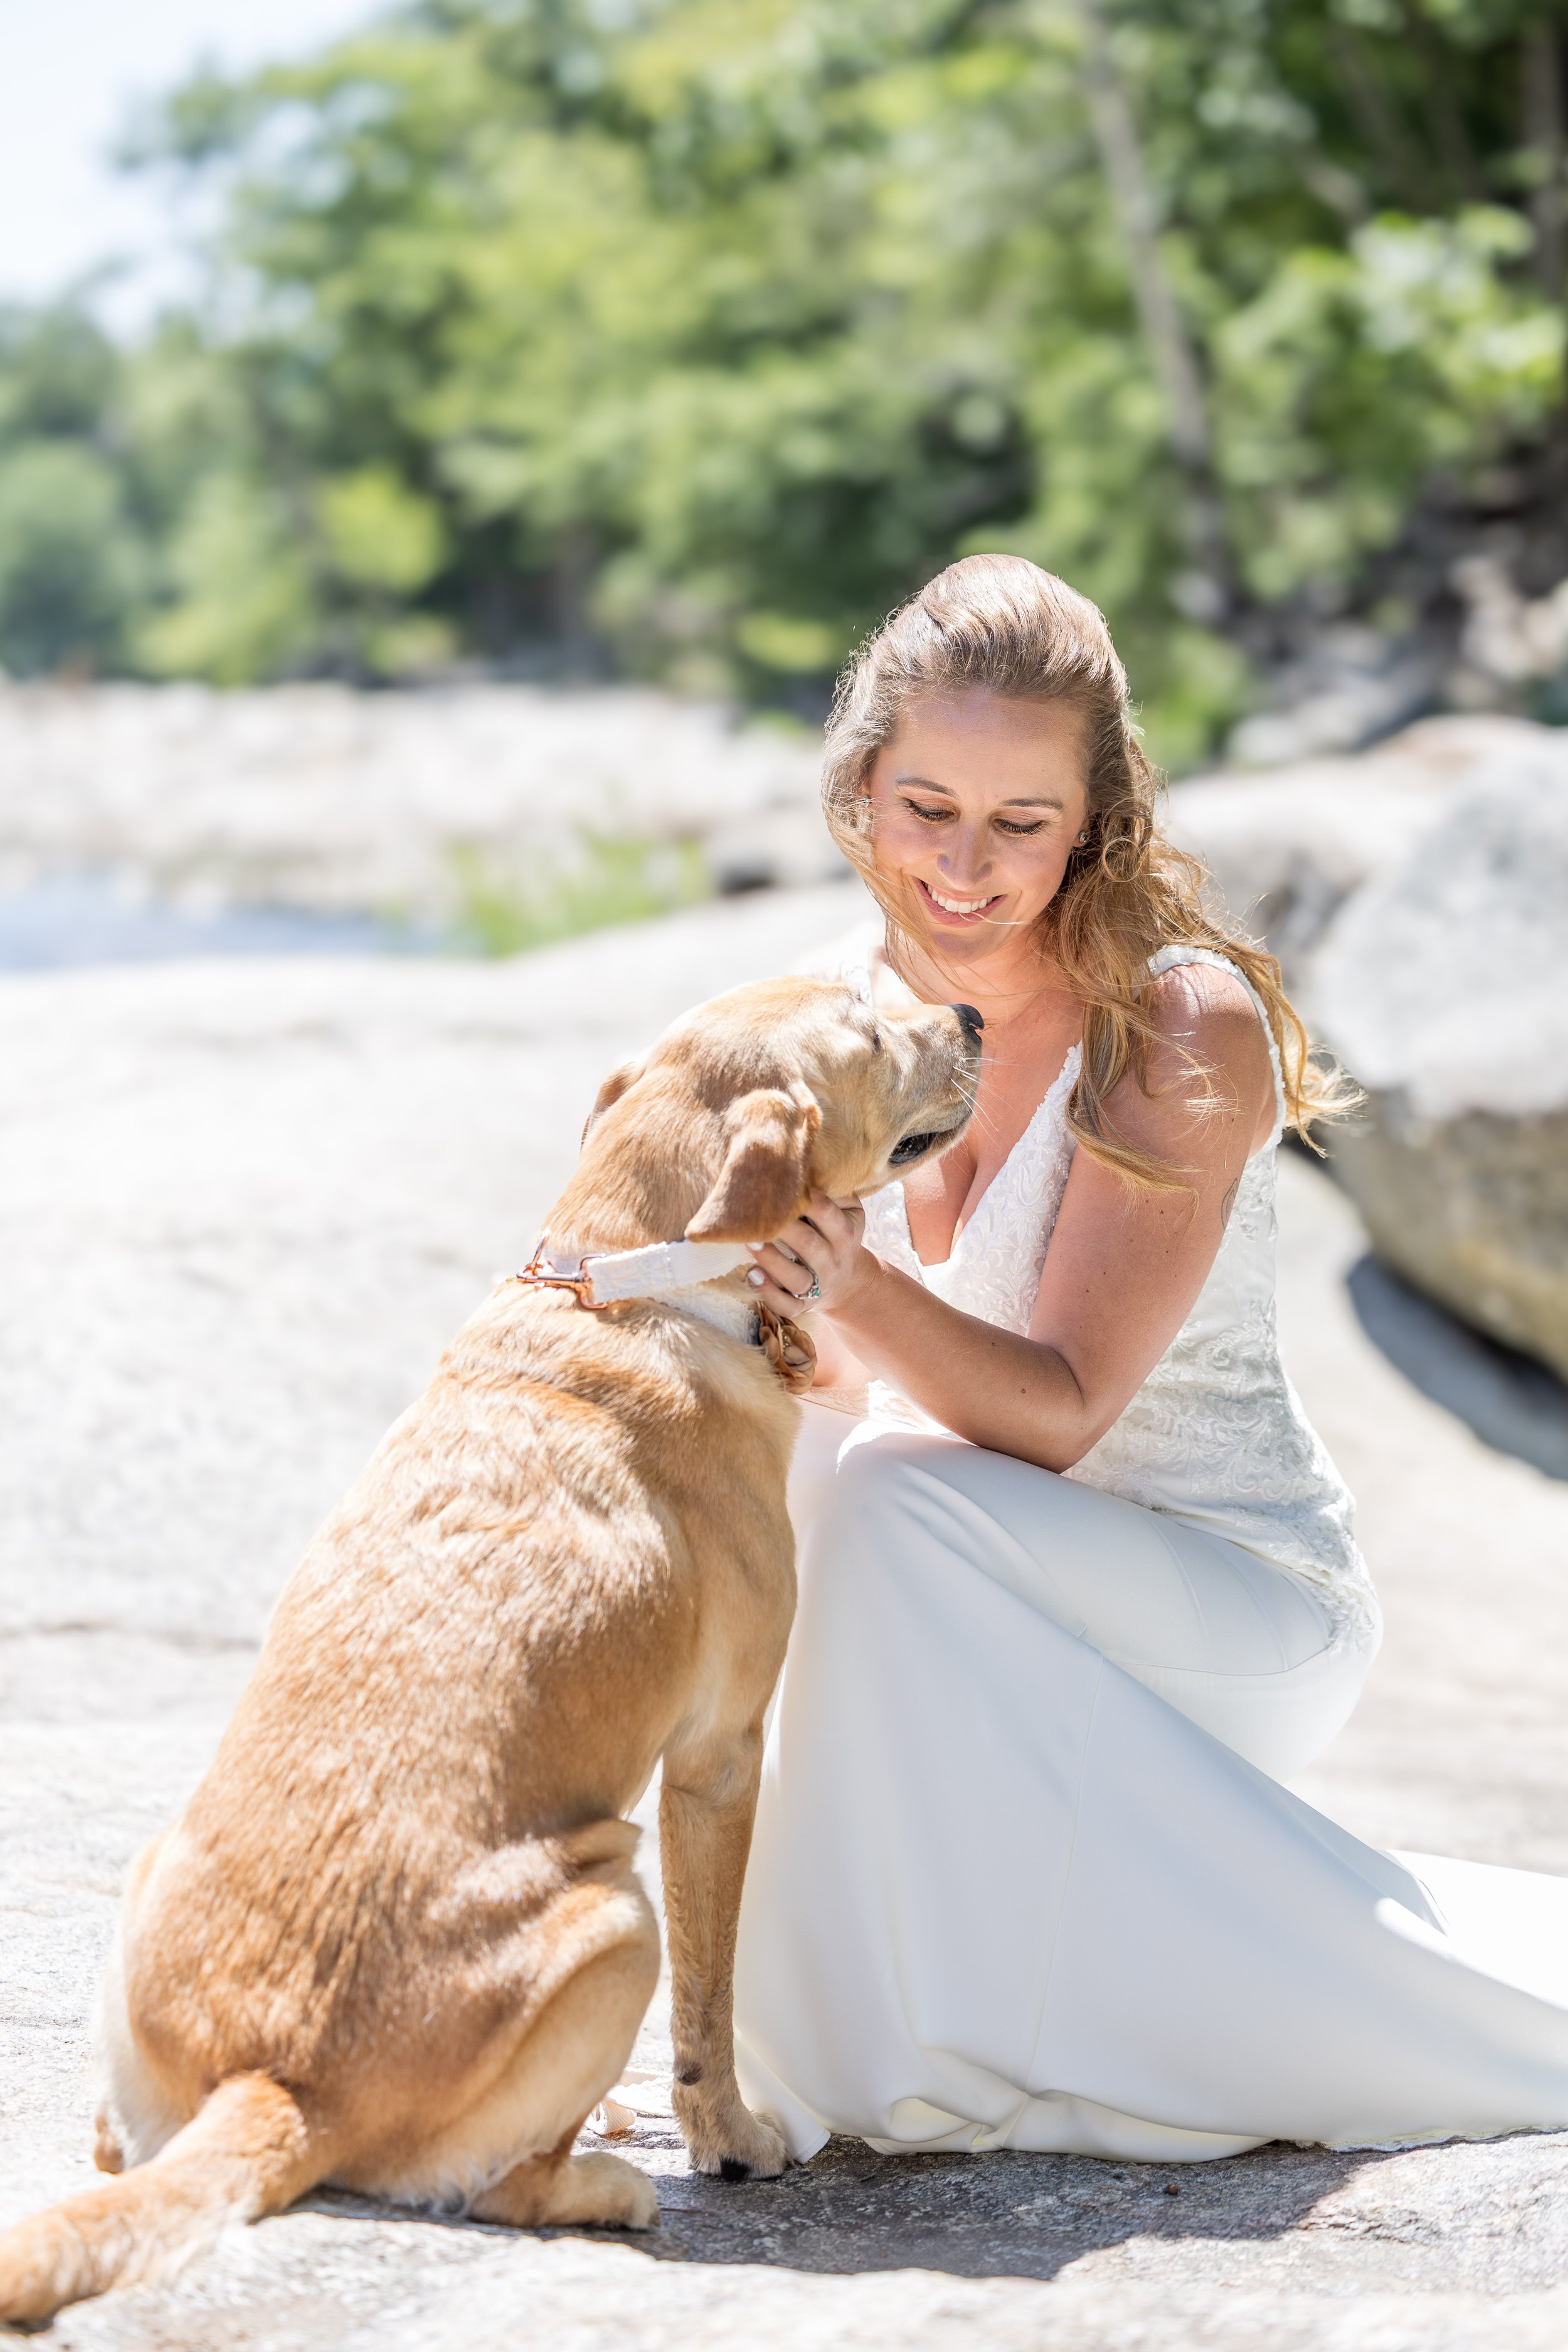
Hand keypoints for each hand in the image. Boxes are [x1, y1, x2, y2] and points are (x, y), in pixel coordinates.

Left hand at [744, 1193, 870, 1317]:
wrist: (849, 1283)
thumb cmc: (839, 1236)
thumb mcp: (850, 1213)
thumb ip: (835, 1192)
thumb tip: (807, 1163)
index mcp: (845, 1233)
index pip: (827, 1213)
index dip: (806, 1199)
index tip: (782, 1183)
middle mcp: (833, 1261)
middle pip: (809, 1245)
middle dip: (783, 1228)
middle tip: (755, 1212)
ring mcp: (818, 1287)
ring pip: (796, 1278)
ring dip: (771, 1260)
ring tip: (748, 1242)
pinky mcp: (802, 1305)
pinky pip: (786, 1305)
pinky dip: (767, 1293)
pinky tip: (751, 1275)